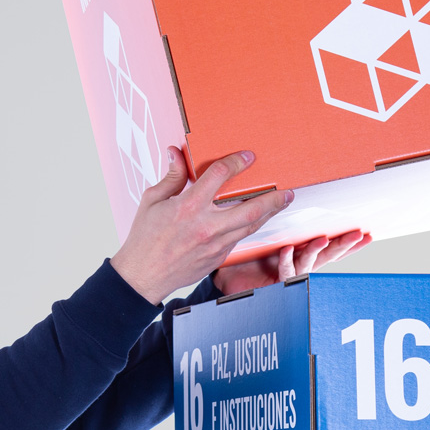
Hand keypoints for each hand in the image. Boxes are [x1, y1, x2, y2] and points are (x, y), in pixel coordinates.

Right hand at [110, 148, 293, 304]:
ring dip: (268, 213)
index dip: (236, 162)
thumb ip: (172, 177)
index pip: (219, 175)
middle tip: (287, 191)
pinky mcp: (217, 257)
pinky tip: (254, 221)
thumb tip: (176, 153)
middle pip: (250, 208)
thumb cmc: (144, 238)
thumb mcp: (152, 200)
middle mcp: (206, 225)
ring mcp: (215, 244)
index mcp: (189, 206)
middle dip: (272, 198)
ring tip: (281, 203)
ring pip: (250, 226)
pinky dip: (248, 228)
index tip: (248, 157)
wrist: (143, 275)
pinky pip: (238, 239)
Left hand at [212, 229, 371, 296]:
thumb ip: (274, 223)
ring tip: (323, 238)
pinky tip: (288, 249)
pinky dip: (286, 260)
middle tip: (359, 235)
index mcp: (300, 254)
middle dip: (344, 245)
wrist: (229, 284)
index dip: (346, 241)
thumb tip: (283, 197)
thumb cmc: (246, 263)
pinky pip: (284, 271)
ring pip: (309, 263)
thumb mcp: (263, 239)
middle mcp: (298, 265)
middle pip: (327, 255)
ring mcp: (288, 275)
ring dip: (317, 250)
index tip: (366, 234)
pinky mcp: (274, 284)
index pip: (328, 247)